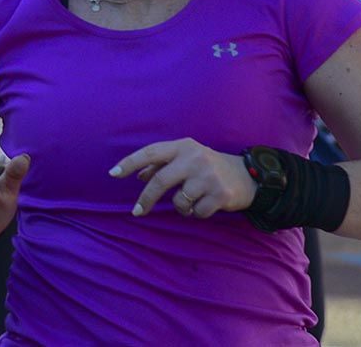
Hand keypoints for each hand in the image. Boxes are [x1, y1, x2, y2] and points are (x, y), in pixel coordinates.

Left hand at [110, 138, 255, 218]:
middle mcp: (195, 158)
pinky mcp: (220, 195)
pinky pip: (195, 213)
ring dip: (180, 207)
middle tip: (137, 211)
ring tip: (192, 200)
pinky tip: (206, 204)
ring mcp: (208, 177)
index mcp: (184, 146)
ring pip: (178, 201)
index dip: (130, 162)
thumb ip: (163, 164)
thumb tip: (138, 175)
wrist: (247, 176)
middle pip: (161, 181)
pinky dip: (196, 213)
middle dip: (145, 199)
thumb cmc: (208, 167)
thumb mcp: (186, 159)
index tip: (113, 174)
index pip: (151, 152)